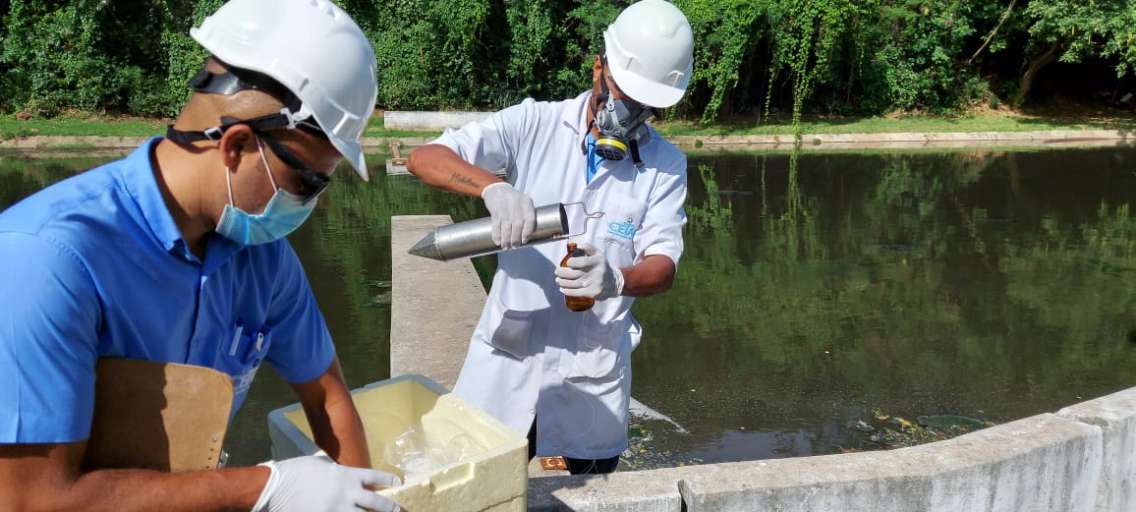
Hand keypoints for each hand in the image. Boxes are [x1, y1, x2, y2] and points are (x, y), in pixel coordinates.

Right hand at [252, 454, 401, 511]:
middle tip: (397, 510)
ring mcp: (337, 510)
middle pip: (376, 503)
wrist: (274, 487)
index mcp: (346, 476)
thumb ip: (336, 472)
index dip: (388, 480)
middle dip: (389, 508)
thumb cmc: (295, 471)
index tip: (397, 483)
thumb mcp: (320, 465)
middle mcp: (346, 494)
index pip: (374, 477)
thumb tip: (343, 477)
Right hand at [481, 182, 535, 249]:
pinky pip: (496, 225)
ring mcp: (505, 207)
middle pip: (518, 225)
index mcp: (526, 202)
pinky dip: (496, 235)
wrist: (497, 189)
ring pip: (506, 227)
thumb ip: (527, 217)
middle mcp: (516, 204)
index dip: (527, 232)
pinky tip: (498, 242)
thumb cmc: (514, 200)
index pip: (530, 219)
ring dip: (506, 239)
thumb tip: (526, 237)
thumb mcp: (524, 203)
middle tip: (515, 246)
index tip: (524, 240)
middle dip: (516, 238)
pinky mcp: (495, 210)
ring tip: (506, 247)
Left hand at [554, 243, 624, 299]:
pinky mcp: (593, 292)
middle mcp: (597, 272)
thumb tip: (576, 245)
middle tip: (556, 271)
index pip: (582, 262)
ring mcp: (595, 284)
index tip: (567, 263)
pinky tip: (562, 289)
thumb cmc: (601, 266)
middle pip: (575, 274)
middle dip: (562, 273)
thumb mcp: (598, 254)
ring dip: (563, 282)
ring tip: (557, 280)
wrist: (614, 282)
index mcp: (598, 261)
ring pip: (574, 284)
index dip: (572, 262)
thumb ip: (588, 248)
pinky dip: (568, 291)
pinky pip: (577, 293)